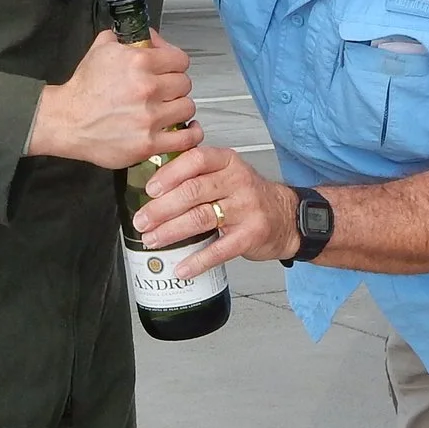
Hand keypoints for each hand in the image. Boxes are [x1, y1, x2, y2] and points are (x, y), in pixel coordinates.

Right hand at [28, 31, 200, 168]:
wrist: (67, 121)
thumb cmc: (83, 88)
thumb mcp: (101, 50)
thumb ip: (125, 38)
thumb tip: (147, 36)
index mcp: (139, 61)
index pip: (180, 60)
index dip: (175, 64)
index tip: (170, 70)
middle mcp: (147, 88)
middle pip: (184, 83)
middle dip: (175, 86)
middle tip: (164, 91)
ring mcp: (150, 118)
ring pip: (187, 107)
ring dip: (179, 108)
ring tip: (168, 110)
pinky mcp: (149, 143)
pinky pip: (186, 138)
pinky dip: (191, 134)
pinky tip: (187, 129)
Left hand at [134, 144, 298, 276]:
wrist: (287, 216)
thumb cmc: (248, 196)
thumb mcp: (227, 174)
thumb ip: (197, 174)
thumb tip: (154, 186)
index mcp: (227, 162)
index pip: (195, 160)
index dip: (169, 174)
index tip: (149, 189)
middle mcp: (238, 181)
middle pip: (193, 191)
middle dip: (161, 208)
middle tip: (142, 220)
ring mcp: (247, 208)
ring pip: (201, 218)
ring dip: (171, 231)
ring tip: (152, 240)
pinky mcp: (252, 234)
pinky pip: (220, 249)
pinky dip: (198, 260)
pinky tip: (182, 268)